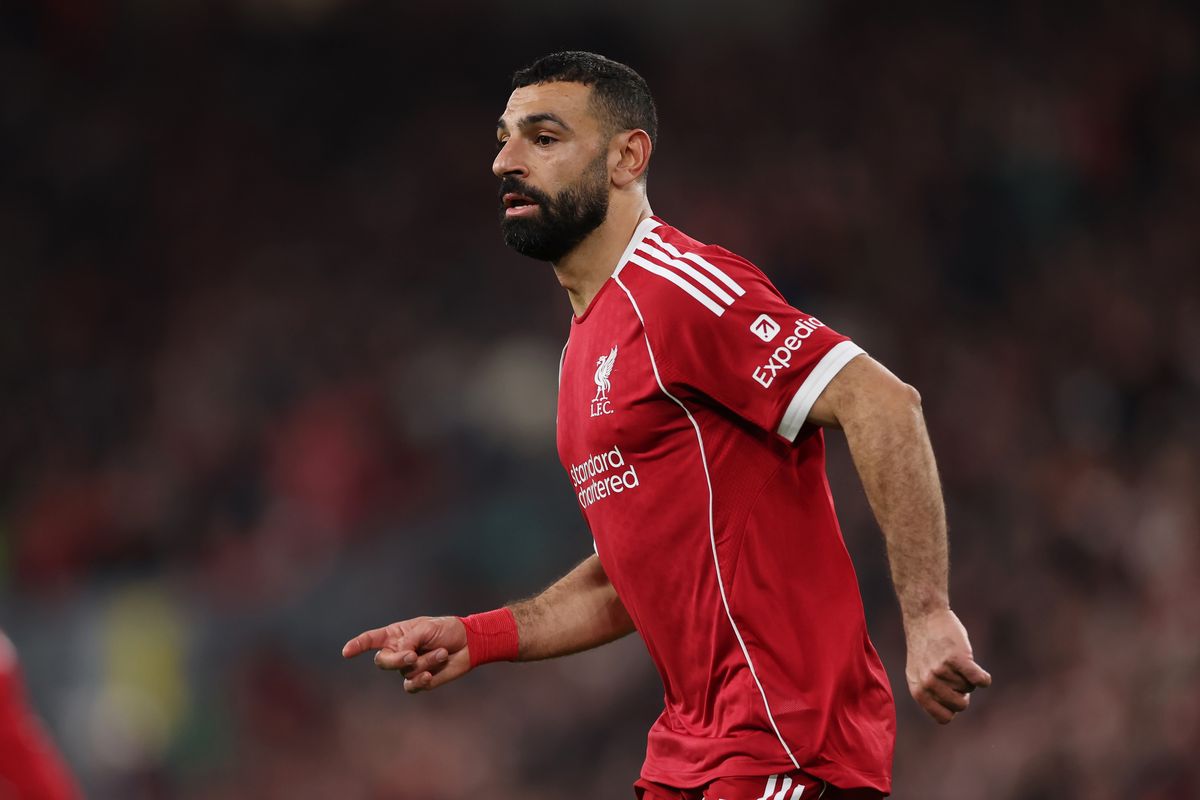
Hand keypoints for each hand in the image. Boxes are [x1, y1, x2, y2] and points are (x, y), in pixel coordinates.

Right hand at [342, 616, 471, 692]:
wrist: (469, 643)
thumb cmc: (447, 630)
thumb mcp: (427, 628)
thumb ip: (410, 640)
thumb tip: (401, 655)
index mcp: (397, 634)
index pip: (371, 640)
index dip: (358, 645)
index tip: (346, 652)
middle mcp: (399, 651)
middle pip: (383, 662)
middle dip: (397, 660)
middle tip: (413, 655)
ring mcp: (409, 667)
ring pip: (405, 672)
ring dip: (425, 663)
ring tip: (441, 653)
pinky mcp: (421, 680)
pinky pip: (412, 686)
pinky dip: (421, 680)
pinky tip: (430, 674)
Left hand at [904, 607, 991, 723]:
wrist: (924, 617)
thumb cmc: (925, 646)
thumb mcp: (918, 672)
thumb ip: (930, 693)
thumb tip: (948, 715)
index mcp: (918, 690)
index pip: (944, 718)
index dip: (952, 707)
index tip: (951, 694)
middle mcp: (928, 683)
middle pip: (961, 705)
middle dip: (963, 692)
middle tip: (955, 675)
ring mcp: (941, 671)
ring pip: (969, 688)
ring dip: (968, 677)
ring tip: (955, 660)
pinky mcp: (956, 658)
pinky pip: (979, 679)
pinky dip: (983, 678)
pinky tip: (978, 670)